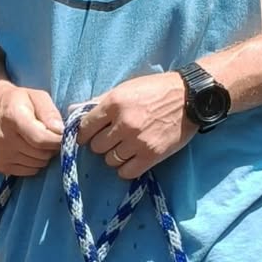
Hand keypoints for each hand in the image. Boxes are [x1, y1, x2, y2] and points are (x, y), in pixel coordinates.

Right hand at [0, 81, 64, 175]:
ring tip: (38, 141)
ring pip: (38, 164)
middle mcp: (4, 139)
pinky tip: (29, 150)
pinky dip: (35, 163)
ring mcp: (1, 155)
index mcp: (13, 118)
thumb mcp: (36, 96)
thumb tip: (61, 131)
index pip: (41, 139)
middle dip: (52, 146)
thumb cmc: (17, 100)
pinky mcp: (1, 166)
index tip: (62, 134)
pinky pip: (30, 171)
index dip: (57, 139)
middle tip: (50, 136)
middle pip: (41, 153)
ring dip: (44, 155)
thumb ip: (50, 112)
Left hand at [76, 72, 193, 180]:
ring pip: (110, 160)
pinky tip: (131, 159)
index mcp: (114, 104)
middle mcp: (124, 123)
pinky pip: (126, 172)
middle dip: (101, 144)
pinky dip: (125, 168)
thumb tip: (71, 110)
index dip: (84, 133)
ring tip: (124, 147)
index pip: (84, 128)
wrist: (190, 98)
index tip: (90, 134)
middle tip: (112, 139)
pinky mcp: (152, 155)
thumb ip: (97, 101)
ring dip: (114, 156)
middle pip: (96, 146)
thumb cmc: (155, 90)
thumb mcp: (124, 89)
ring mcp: (138, 141)